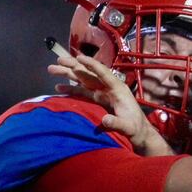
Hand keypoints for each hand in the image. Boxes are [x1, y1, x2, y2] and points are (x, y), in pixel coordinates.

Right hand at [47, 55, 173, 155]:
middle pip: (90, 74)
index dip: (92, 65)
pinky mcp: (98, 100)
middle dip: (74, 66)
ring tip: (52, 69)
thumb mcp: (128, 127)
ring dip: (69, 74)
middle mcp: (109, 88)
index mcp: (118, 89)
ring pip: (84, 80)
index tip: (79, 57)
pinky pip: (82, 92)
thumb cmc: (136, 129)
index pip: (104, 73)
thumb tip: (105, 120)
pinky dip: (71, 89)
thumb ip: (117, 123)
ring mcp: (103, 93)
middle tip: (58, 60)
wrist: (139, 134)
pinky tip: (58, 87)